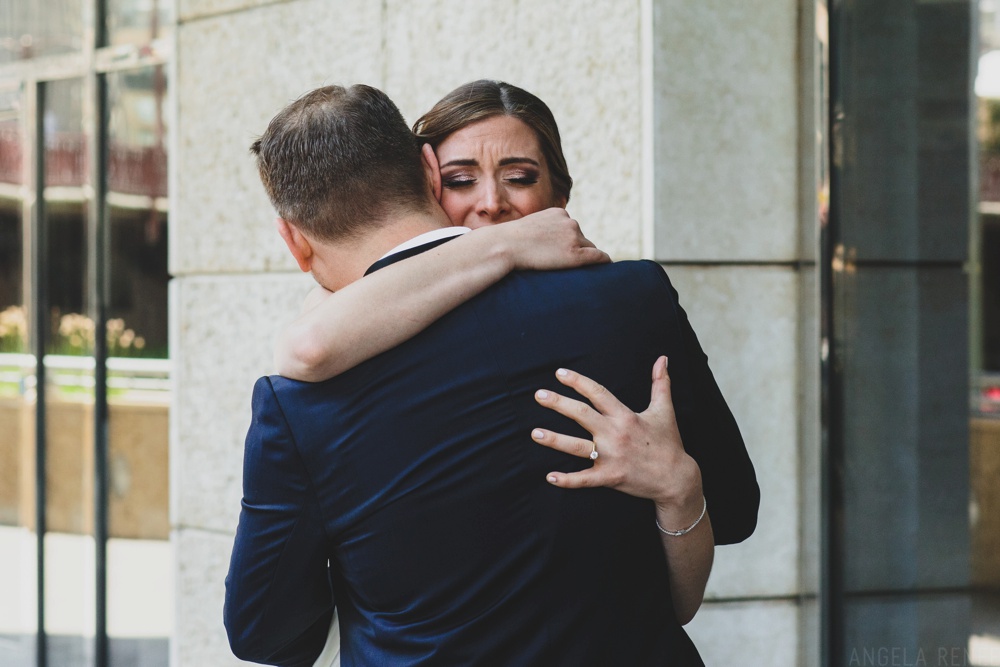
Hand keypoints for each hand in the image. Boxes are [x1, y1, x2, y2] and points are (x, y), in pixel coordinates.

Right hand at [484, 208, 609, 270]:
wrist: (506, 246)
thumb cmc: (511, 241)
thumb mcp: (529, 228)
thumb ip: (542, 231)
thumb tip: (546, 242)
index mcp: (559, 213)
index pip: (572, 228)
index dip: (567, 242)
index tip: (561, 253)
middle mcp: (570, 222)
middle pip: (582, 239)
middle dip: (577, 249)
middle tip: (563, 264)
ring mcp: (574, 237)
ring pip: (589, 248)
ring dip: (584, 257)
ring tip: (569, 268)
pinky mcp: (576, 254)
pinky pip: (599, 257)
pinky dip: (603, 261)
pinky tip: (605, 267)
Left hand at [531, 356, 704, 525]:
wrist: (677, 478)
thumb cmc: (668, 442)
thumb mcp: (664, 410)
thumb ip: (660, 383)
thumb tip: (663, 358)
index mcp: (626, 416)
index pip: (598, 393)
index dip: (578, 381)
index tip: (560, 373)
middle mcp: (616, 434)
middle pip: (582, 415)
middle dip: (559, 404)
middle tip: (538, 395)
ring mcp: (612, 457)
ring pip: (577, 447)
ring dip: (554, 440)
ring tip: (534, 433)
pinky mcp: (610, 477)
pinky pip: (585, 480)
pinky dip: (567, 480)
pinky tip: (550, 477)